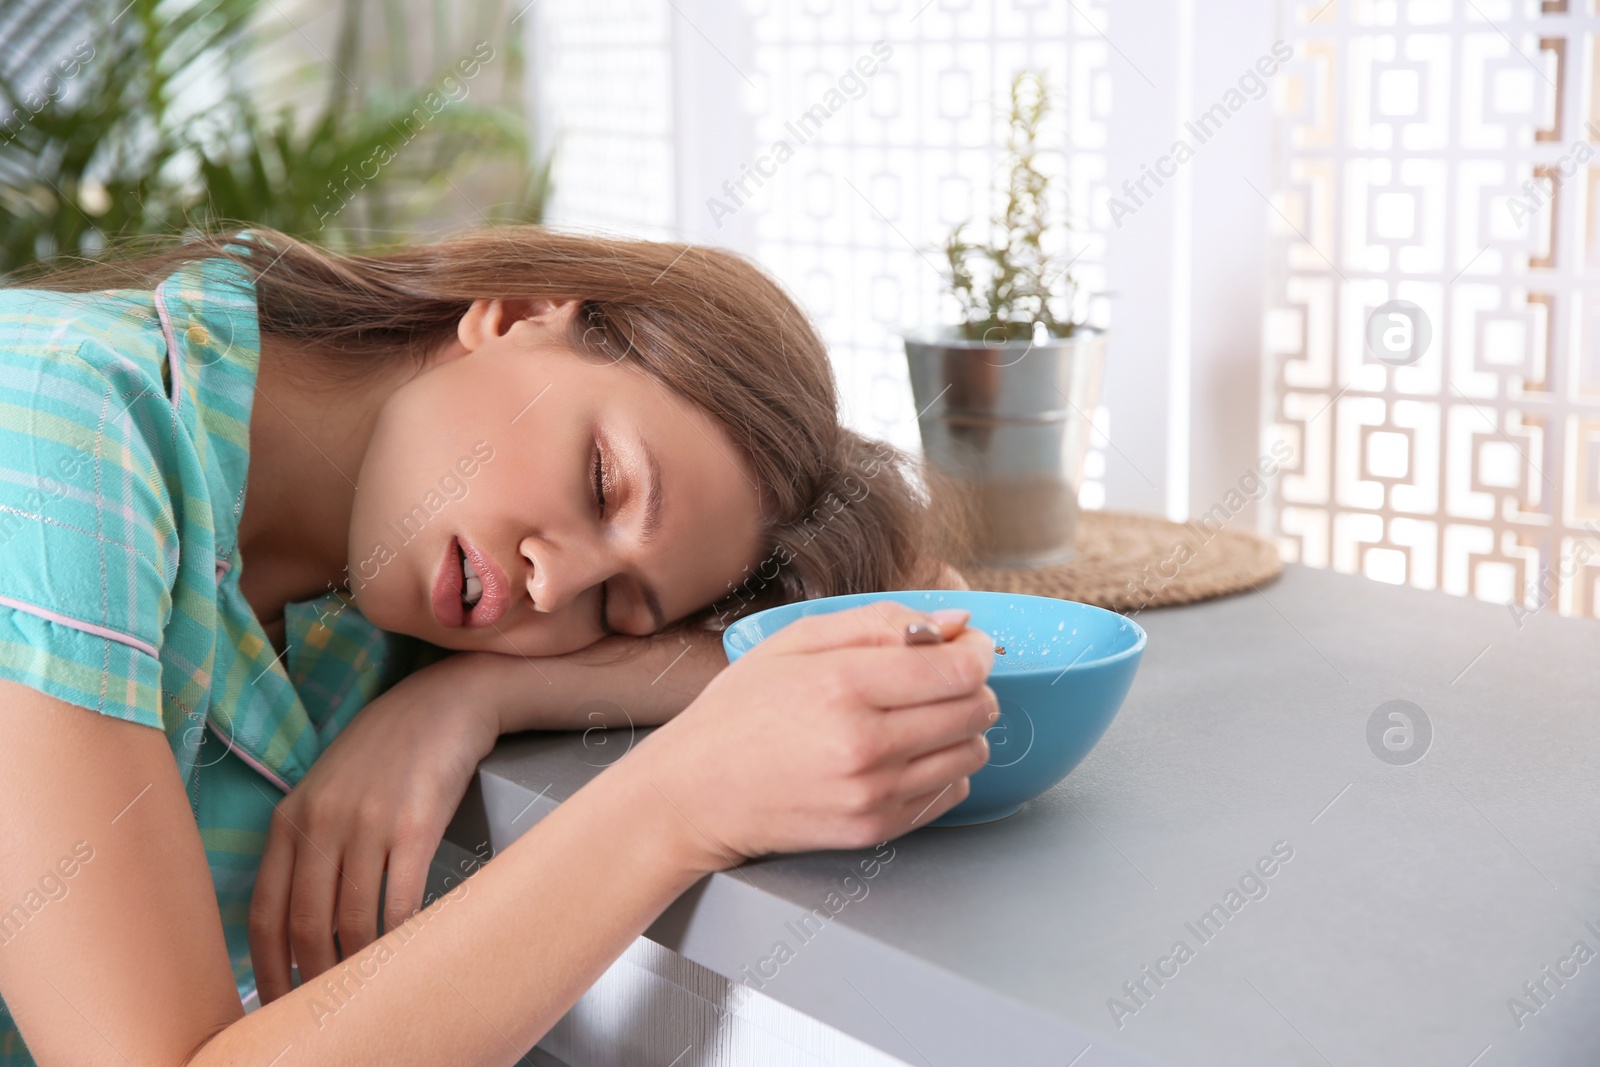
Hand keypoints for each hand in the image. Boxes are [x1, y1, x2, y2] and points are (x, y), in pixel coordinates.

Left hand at [247, 652, 501, 1003]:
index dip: (266, 967)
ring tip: (364, 994)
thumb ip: (308, 842)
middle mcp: (321, 821)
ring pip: (352, 919)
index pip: (265, 911)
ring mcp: (367, 823)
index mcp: (290, 817)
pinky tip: (403, 955)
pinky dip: (399, 936)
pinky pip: (401, 898)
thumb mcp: (329, 787)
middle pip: (305, 924)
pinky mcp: (414, 824)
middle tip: (320, 1013)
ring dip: (356, 966)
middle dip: (310, 979)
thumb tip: (299, 919)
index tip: (275, 1003)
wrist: (446, 703)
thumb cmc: (388, 750)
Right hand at [625, 600, 996, 868]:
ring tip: (918, 718)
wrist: (695, 794)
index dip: (977, 650)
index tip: (968, 644)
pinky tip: (904, 755)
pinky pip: (951, 793)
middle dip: (972, 686)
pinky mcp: (875, 830)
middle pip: (976, 711)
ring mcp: (873, 793)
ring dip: (961, 730)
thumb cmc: (738, 713)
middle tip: (942, 677)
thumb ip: (878, 622)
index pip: (958, 670)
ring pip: (972, 754)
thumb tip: (952, 622)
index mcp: (843, 685)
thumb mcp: (795, 641)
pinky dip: (943, 770)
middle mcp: (864, 744)